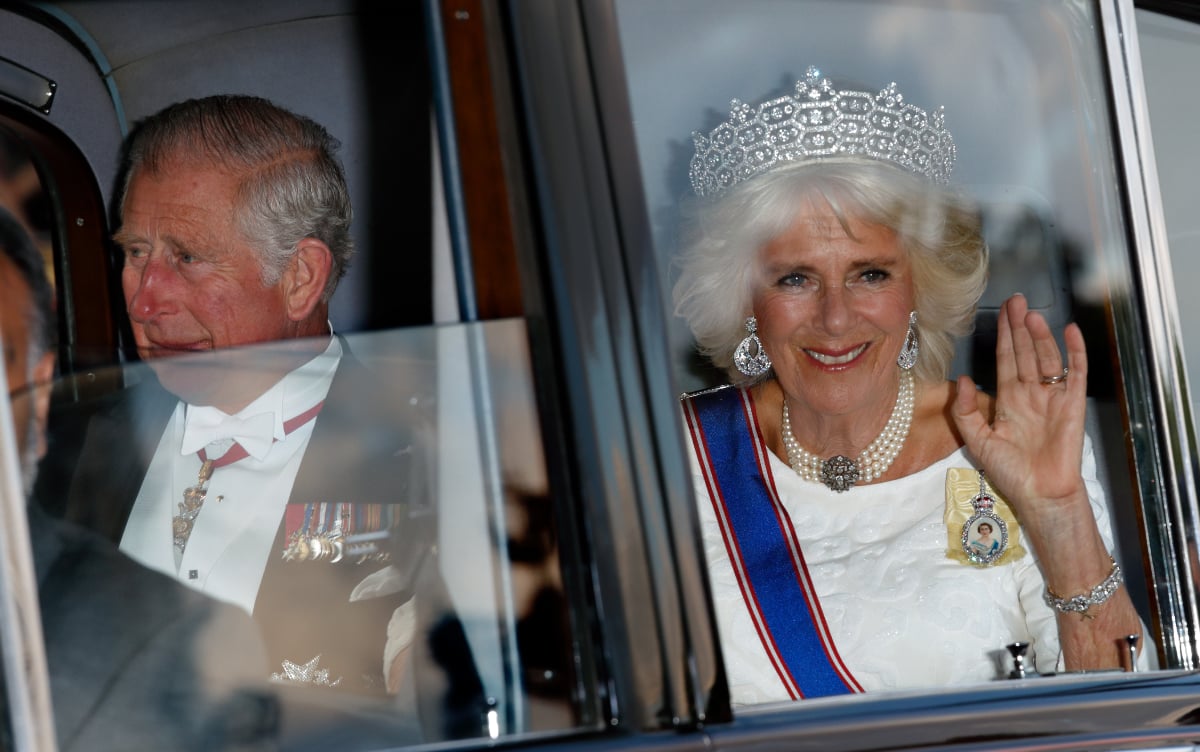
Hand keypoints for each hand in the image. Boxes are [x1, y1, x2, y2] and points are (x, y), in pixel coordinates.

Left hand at [951, 293, 1088, 526]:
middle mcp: (1030, 394)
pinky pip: (1076, 373)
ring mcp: (1052, 397)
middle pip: (1026, 352)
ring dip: (1040, 336)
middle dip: (1020, 326)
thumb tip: (963, 379)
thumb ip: (966, 411)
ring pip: (1047, 358)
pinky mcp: (1073, 404)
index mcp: (1008, 400)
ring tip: (1031, 314)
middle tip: (1017, 300)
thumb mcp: (978, 441)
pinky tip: (1070, 332)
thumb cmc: (1010, 472)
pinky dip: (1075, 352)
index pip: (1006, 359)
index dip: (1004, 336)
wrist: (1040, 493)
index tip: (1002, 312)